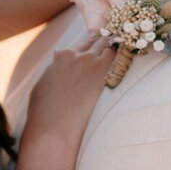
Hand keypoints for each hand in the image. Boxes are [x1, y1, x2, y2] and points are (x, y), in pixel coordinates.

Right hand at [23, 33, 114, 149]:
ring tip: (123, 55)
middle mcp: (79, 55)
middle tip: (115, 48)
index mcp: (63, 55)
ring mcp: (93, 63)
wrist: (55, 127)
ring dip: (115, 50)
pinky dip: (123, 58)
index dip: (92, 47)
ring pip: (110, 47)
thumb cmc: (44, 111)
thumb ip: (54, 67)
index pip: (84, 43)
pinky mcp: (106, 75)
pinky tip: (127, 62)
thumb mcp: (43, 83)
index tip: (100, 51)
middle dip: (106, 44)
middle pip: (98, 41)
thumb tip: (57, 55)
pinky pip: (119, 58)